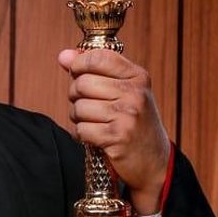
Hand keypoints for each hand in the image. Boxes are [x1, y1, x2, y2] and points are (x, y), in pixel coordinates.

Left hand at [58, 48, 170, 214]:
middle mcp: (134, 93)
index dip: (79, 65)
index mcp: (137, 76)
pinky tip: (95, 136)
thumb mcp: (121, 90)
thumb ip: (91, 70)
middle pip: (81, 83)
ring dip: (78, 118)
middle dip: (76, 96)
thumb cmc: (133, 121)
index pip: (97, 57)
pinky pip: (81, 129)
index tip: (79, 74)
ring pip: (78, 107)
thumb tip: (63, 56)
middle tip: (89, 106)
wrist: (154, 160)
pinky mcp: (117, 137)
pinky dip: (82, 135)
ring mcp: (127, 115)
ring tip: (94, 122)